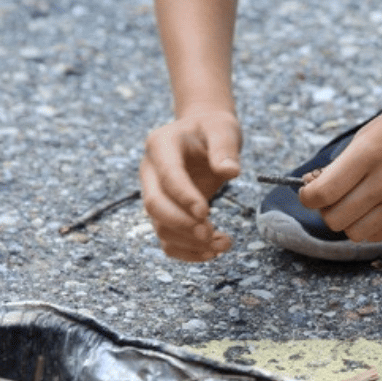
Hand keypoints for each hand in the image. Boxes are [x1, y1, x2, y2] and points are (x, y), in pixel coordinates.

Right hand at [140, 108, 239, 261]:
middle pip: (154, 205)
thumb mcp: (223, 129)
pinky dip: (188, 252)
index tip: (205, 212)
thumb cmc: (213, 129)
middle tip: (211, 234)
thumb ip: (225, 148)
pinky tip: (213, 252)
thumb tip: (231, 172)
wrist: (203, 135)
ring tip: (223, 244)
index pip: (168, 176)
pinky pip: (168, 239)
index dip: (184, 196)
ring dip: (189, 243)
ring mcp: (154, 194)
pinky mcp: (164, 213)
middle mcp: (150, 171)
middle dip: (182, 224)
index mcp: (160, 145)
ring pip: (160, 227)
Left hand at [298, 89, 381, 242]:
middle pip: (335, 219)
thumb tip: (315, 188)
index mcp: (368, 154)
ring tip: (353, 204)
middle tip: (331, 196)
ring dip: (347, 222)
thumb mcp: (370, 132)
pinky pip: (379, 236)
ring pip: (355, 233)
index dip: (307, 196)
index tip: (308, 191)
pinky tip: (372, 209)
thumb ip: (343, 163)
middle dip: (326, 209)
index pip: (322, 193)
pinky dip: (368, 228)